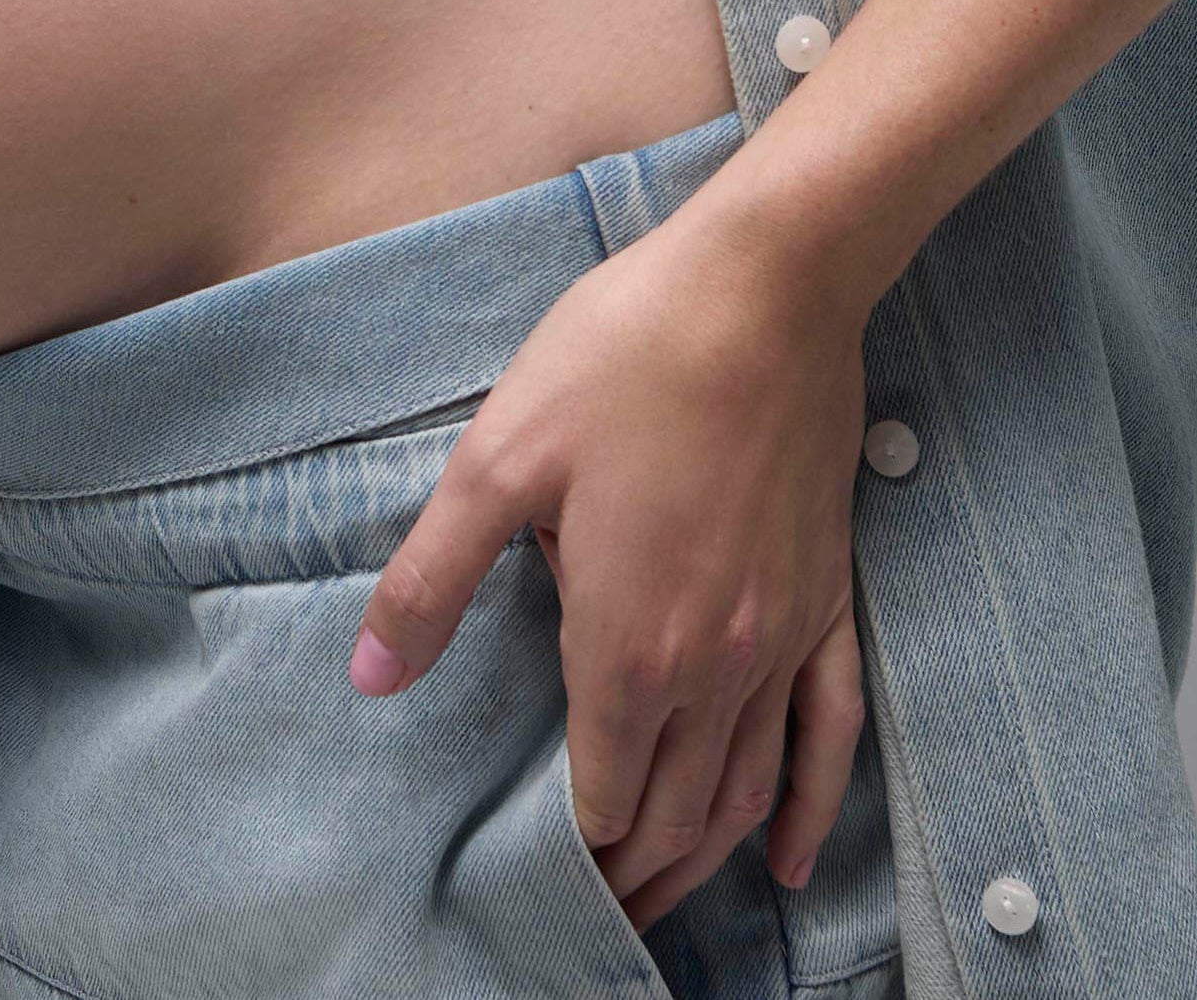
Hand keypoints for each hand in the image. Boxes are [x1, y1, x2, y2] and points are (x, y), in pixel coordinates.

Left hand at [347, 194, 870, 932]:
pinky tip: (794, 859)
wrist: (766, 285)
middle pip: (675, 814)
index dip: (571, 853)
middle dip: (632, 873)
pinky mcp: (827, 597)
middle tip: (594, 910)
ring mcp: (781, 637)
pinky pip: (829, 733)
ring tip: (665, 898)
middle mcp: (714, 666)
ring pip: (747, 792)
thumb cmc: (625, 356)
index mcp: (626, 643)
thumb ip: (432, 580)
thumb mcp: (500, 455)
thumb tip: (368, 682)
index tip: (543, 882)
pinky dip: (811, 809)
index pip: (601, 796)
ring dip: (704, 859)